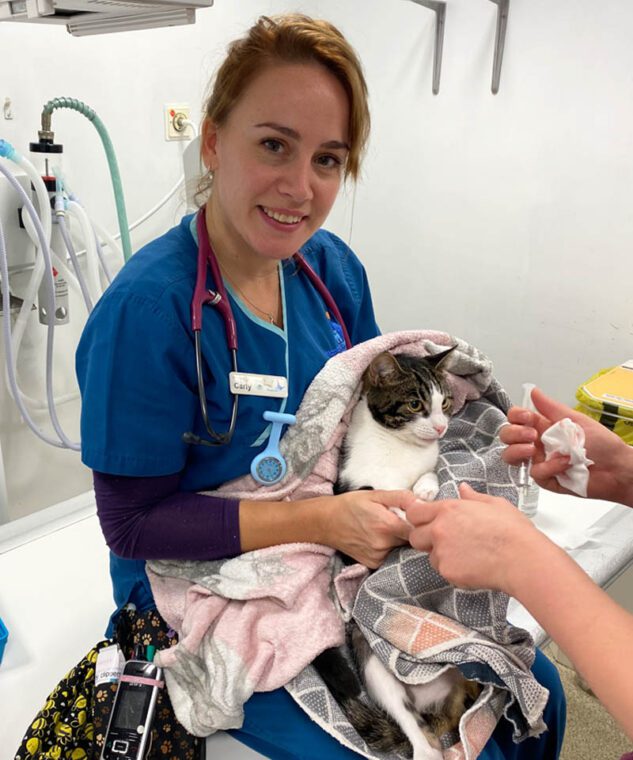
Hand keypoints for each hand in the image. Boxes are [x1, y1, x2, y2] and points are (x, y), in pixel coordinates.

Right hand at [324, 490, 413, 568]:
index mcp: (387, 525)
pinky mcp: (373, 564)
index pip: (418, 531)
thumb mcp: (375, 495)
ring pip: (401, 550)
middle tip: (403, 522)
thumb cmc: (351, 505)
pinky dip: (390, 549)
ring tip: (389, 530)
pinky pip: (390, 557)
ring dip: (401, 542)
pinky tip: (381, 539)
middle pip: (411, 542)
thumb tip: (421, 501)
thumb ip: (401, 497)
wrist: (326, 522)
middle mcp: (383, 544)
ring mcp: (378, 557)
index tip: (420, 521)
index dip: (422, 526)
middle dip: (411, 533)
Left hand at [406, 483, 542, 592]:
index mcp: (448, 510)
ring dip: (440, 555)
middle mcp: (439, 530)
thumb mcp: (494, 504)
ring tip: (465, 554)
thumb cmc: (512, 531)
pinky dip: (453, 570)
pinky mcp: (448, 572)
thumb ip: (472, 497)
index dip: (419, 518)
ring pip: (429, 555)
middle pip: (415, 536)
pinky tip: (472, 566)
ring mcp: (442, 552)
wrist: (522, 559)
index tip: (427, 521)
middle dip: (425, 538)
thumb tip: (463, 488)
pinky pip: (443, 570)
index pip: (414, 512)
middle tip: (445, 540)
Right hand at [500, 387, 632, 505]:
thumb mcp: (575, 420)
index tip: (526, 417)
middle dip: (513, 433)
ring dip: (516, 451)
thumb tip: (534, 391)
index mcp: (543, 427)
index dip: (516, 417)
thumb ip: (551, 407)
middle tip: (531, 434)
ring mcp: (540, 461)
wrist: (616, 468)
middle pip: (508, 437)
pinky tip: (564, 463)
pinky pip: (536, 473)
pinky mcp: (546, 479)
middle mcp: (538, 444)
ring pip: (511, 457)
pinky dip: (549, 467)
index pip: (516, 419)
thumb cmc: (601, 444)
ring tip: (532, 449)